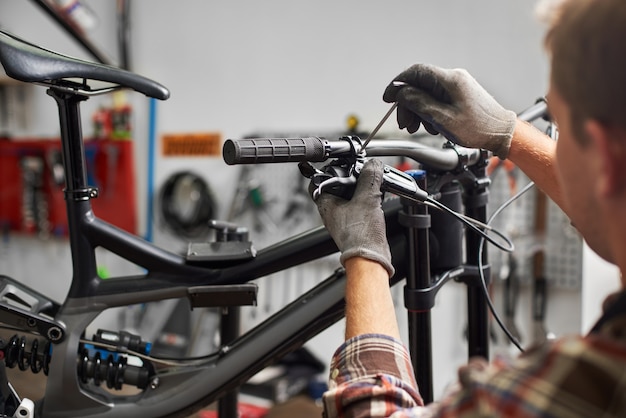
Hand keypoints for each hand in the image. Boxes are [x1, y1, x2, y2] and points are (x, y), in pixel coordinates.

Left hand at [313, 159, 394, 276]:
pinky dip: (369, 199)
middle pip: (339, 185)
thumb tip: (373, 165)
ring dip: (363, 188)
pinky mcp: (356, 224)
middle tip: (364, 172)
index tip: (343, 164)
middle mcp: (332, 211)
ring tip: (374, 184)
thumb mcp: (367, 199)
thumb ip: (369, 178)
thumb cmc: (360, 236)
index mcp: (326, 203)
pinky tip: (379, 197)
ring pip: (351, 195)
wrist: (371, 259)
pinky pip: (361, 205)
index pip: (319, 179)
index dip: (330, 169)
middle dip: (353, 177)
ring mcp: (344, 218)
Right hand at [383, 63, 516, 158]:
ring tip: (416, 128)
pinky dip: (427, 112)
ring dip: (416, 111)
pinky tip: (430, 125)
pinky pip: (435, 99)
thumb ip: (419, 103)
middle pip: (419, 85)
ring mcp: (456, 86)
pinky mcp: (458, 95)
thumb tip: (401, 93)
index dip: (398, 84)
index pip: (415, 72)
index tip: (388, 98)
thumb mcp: (442, 118)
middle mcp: (453, 79)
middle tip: (404, 123)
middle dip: (407, 104)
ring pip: (426, 93)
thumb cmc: (478, 128)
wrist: (501, 134)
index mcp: (449, 80)